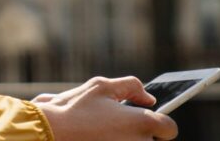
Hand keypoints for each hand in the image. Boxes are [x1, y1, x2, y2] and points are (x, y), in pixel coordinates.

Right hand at [32, 76, 177, 140]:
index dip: (160, 122)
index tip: (147, 119)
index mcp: (143, 123)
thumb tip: (149, 98)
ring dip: (128, 140)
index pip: (169, 127)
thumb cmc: (76, 108)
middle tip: (117, 126)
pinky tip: (99, 138)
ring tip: (105, 132)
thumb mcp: (101, 86)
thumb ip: (131, 86)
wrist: (51, 133)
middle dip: (140, 133)